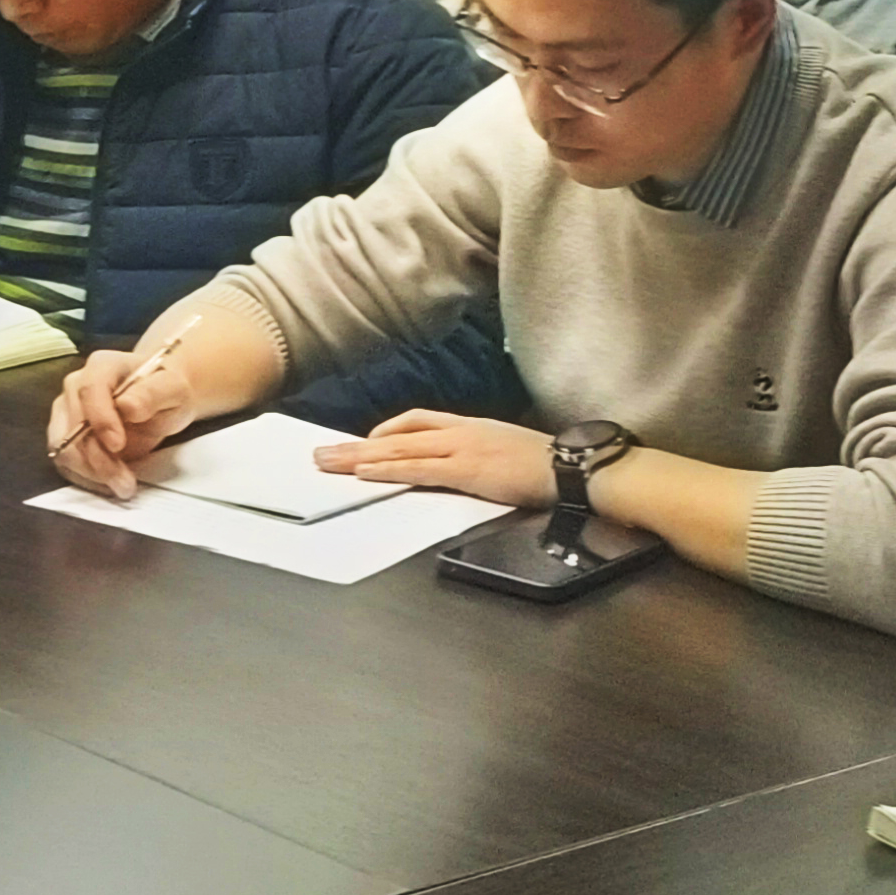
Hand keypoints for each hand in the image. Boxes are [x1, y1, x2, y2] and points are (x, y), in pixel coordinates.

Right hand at [47, 349, 201, 500]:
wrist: (161, 399)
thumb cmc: (166, 390)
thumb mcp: (173, 389)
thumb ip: (152, 394)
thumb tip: (127, 406)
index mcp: (102, 367)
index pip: (89, 390)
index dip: (100, 420)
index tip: (117, 445)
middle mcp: (76, 386)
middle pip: (72, 425)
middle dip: (98, 459)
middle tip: (126, 482)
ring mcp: (66, 410)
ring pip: (63, 447)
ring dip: (91, 472)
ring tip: (123, 484)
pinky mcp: (65, 435)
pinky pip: (65, 460)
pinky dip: (86, 476)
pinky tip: (110, 482)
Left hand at [313, 409, 557, 508]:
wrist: (574, 467)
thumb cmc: (547, 465)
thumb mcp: (506, 451)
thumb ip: (480, 454)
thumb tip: (466, 465)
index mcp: (470, 426)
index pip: (418, 421)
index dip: (387, 431)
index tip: (363, 443)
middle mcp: (460, 432)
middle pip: (397, 435)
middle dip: (356, 446)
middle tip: (321, 454)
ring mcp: (462, 449)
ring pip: (399, 451)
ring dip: (359, 459)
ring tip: (329, 464)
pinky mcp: (467, 470)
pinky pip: (419, 469)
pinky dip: (390, 471)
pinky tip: (366, 473)